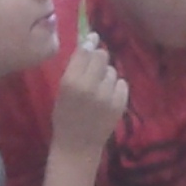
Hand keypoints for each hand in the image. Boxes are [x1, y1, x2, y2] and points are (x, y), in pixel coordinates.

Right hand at [48, 37, 129, 161]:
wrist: (77, 146)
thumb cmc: (64, 117)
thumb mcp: (62, 90)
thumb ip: (74, 67)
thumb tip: (89, 41)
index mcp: (71, 82)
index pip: (85, 51)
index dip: (90, 43)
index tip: (92, 39)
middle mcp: (90, 86)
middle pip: (102, 56)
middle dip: (99, 59)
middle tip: (94, 70)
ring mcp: (107, 96)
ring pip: (113, 71)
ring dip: (106, 76)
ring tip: (99, 89)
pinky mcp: (120, 104)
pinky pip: (122, 84)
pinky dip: (115, 88)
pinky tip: (107, 98)